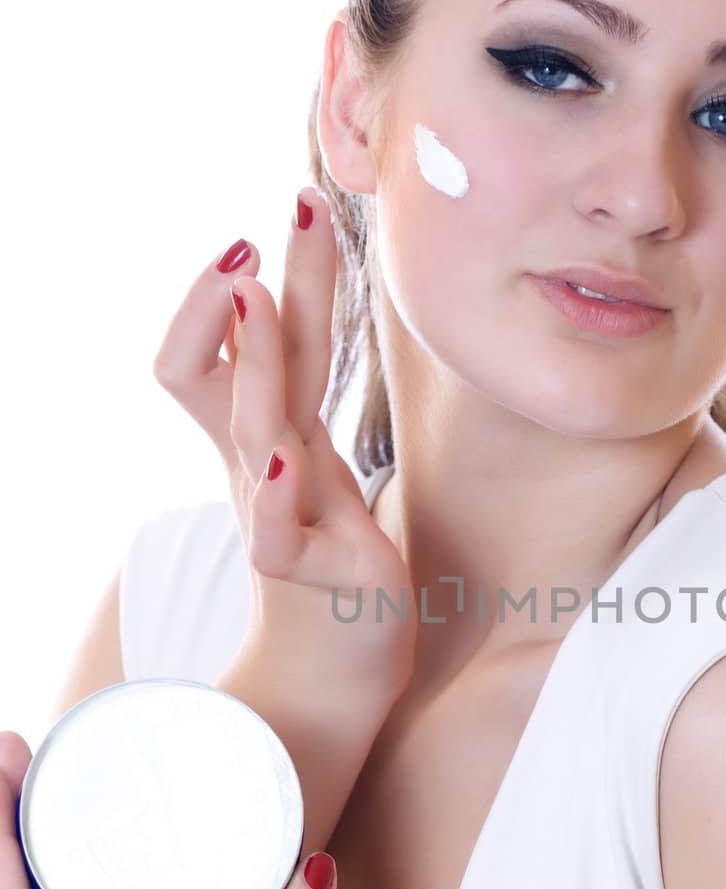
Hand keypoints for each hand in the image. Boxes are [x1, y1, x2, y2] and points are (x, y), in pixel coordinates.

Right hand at [152, 188, 415, 702]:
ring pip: (251, 427)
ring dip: (252, 358)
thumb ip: (292, 388)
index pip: (231, 344)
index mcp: (267, 434)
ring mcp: (281, 515)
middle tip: (264, 219)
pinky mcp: (313, 573)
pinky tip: (283, 465)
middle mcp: (263, 465)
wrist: (331, 670)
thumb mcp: (306, 455)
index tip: (281, 217)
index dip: (240, 285)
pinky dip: (273, 499)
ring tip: (254, 291)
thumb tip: (280, 304)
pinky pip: (274, 537)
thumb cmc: (325, 552)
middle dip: (235, 289)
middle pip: (231, 363)